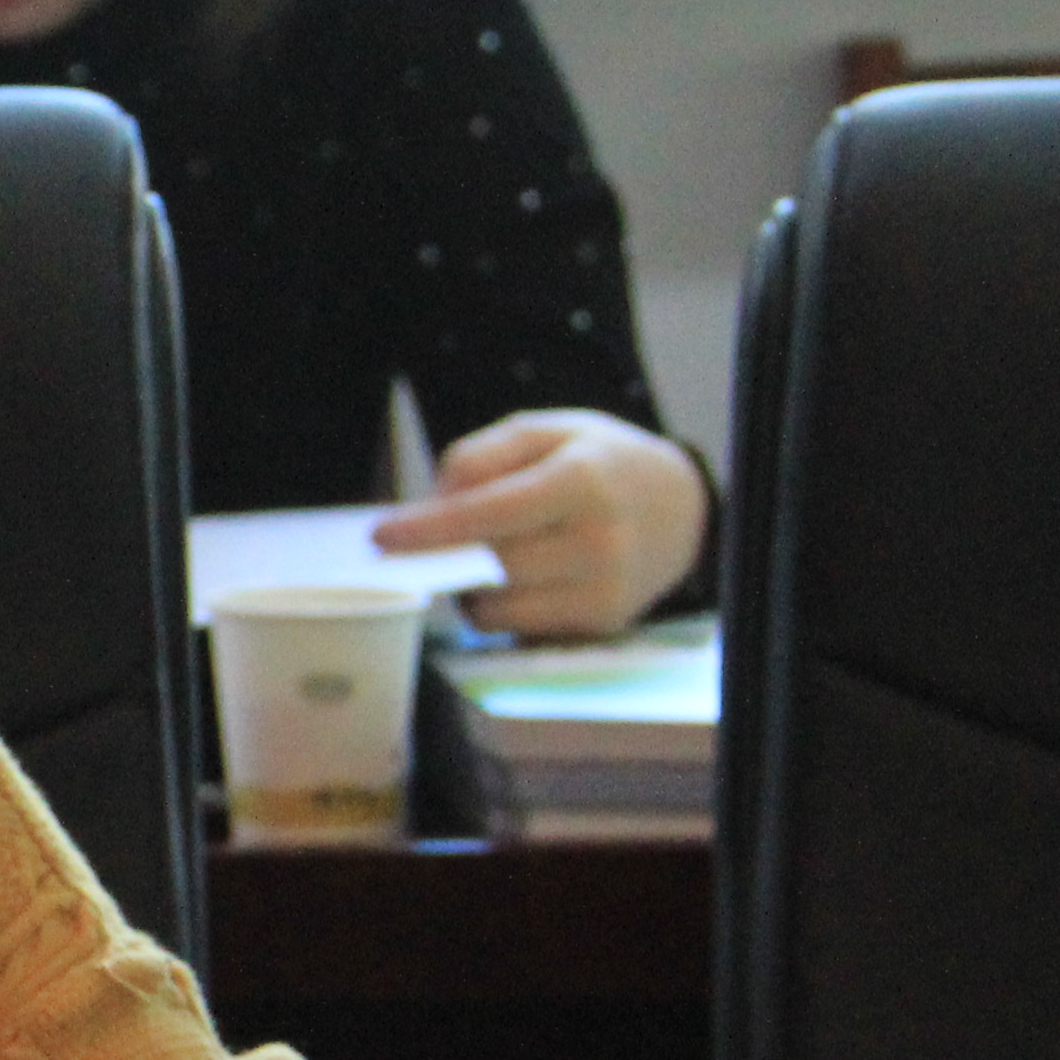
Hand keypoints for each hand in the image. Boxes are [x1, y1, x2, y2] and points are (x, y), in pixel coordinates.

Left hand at [369, 408, 709, 640]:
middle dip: (449, 553)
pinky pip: (518, 627)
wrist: (679, 510)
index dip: (430, 528)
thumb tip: (433, 505)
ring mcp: (604, 590)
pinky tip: (526, 576)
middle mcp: (599, 541)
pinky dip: (502, 605)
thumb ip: (480, 456)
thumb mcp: (545, 432)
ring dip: (471, 586)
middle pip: (487, 563)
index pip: (491, 513)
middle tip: (444, 535)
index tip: (380, 538)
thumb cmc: (597, 464)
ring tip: (493, 553)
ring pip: (495, 607)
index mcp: (582, 481)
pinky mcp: (600, 624)